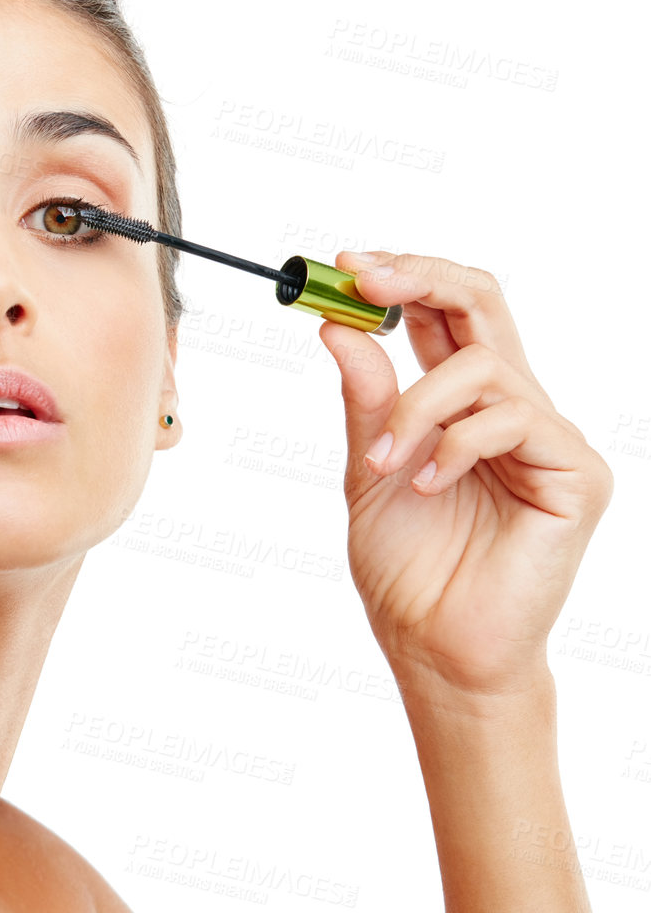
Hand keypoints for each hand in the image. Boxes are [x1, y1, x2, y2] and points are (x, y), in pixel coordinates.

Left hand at [315, 251, 613, 700]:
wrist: (434, 648)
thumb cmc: (408, 569)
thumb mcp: (368, 471)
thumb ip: (365, 401)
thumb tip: (338, 327)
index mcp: (463, 404)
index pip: (449, 312)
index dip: (406, 276)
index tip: (347, 265)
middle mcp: (513, 408)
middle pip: (486, 302)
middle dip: (420, 278)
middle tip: (363, 277)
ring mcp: (549, 439)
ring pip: (482, 368)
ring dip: (416, 406)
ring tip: (385, 462)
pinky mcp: (576, 474)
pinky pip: (514, 419)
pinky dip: (455, 445)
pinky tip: (427, 486)